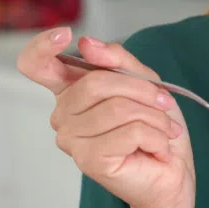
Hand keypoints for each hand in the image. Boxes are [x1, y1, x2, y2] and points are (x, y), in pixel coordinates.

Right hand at [16, 27, 194, 207]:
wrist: (172, 173)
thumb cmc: (156, 128)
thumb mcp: (146, 82)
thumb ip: (118, 60)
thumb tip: (87, 44)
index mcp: (71, 90)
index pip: (36, 65)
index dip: (43, 46)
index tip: (66, 34)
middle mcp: (63, 115)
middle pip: (96, 83)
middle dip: (141, 89)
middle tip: (164, 104)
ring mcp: (71, 140)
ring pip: (118, 108)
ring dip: (154, 116)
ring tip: (163, 129)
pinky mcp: (88, 161)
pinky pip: (130, 132)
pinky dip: (156, 135)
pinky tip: (157, 147)